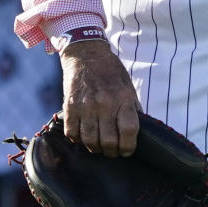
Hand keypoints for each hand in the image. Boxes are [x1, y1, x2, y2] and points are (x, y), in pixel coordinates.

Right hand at [60, 39, 140, 156]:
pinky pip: (72, 133)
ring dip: (96, 149)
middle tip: (113, 152)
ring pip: (90, 141)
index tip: (128, 150)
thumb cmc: (111, 72)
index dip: (129, 146)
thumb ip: (132, 108)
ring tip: (99, 147)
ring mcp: (85, 106)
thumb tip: (137, 132)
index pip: (129, 130)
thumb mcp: (128, 87)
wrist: (86, 54)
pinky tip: (84, 137)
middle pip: (109, 141)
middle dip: (112, 152)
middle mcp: (105, 103)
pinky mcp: (70, 107)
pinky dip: (79, 140)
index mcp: (123, 98)